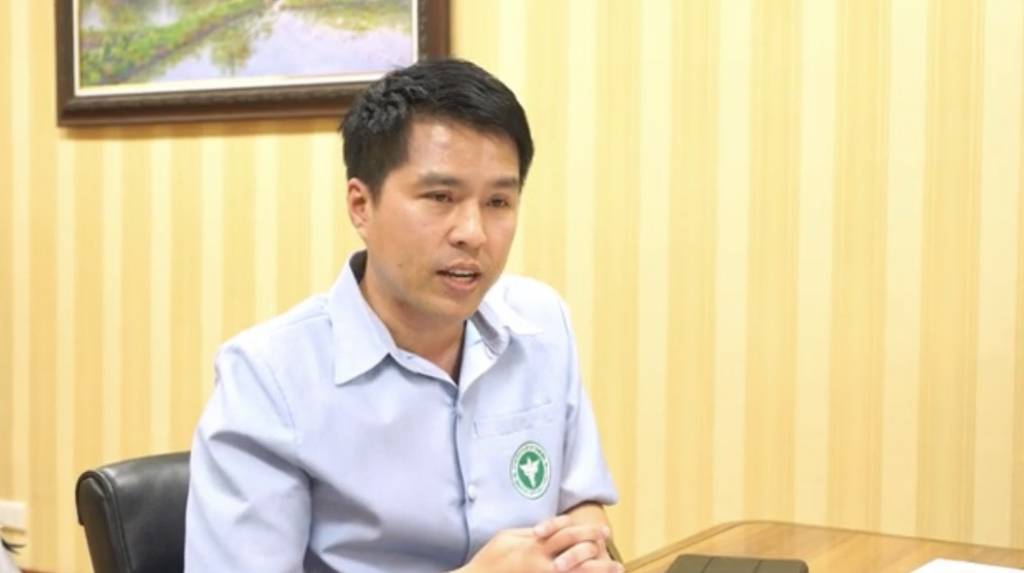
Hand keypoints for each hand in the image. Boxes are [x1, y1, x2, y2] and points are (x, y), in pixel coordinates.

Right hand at [455, 520, 620, 572]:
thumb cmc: (488, 559)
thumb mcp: (506, 538)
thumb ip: (528, 534)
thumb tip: (547, 529)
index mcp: (533, 546)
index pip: (565, 533)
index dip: (585, 530)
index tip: (600, 530)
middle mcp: (541, 563)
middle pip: (577, 552)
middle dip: (596, 545)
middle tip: (610, 542)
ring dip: (598, 570)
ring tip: (616, 568)